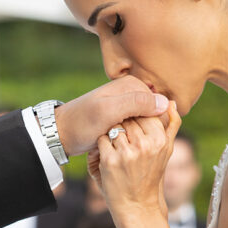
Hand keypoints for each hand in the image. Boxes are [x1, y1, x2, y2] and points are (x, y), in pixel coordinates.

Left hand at [54, 76, 168, 155]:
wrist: (62, 132)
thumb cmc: (82, 123)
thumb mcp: (107, 112)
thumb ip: (135, 104)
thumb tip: (165, 103)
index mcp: (133, 84)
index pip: (158, 106)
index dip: (150, 124)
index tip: (127, 131)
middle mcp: (132, 91)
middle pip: (153, 115)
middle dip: (142, 130)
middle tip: (119, 136)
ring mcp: (128, 104)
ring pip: (146, 124)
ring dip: (136, 136)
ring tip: (116, 139)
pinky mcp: (123, 117)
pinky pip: (137, 129)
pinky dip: (131, 138)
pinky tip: (118, 142)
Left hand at [92, 102, 181, 223]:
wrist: (137, 205)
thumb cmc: (151, 175)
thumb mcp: (166, 149)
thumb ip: (171, 124)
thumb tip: (171, 102)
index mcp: (160, 139)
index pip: (144, 112)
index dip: (136, 119)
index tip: (135, 131)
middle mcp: (146, 145)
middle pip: (128, 118)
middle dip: (123, 125)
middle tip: (125, 141)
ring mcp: (127, 153)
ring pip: (114, 127)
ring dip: (112, 135)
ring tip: (118, 149)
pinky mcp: (110, 161)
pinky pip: (102, 140)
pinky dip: (102, 146)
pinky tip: (109, 156)